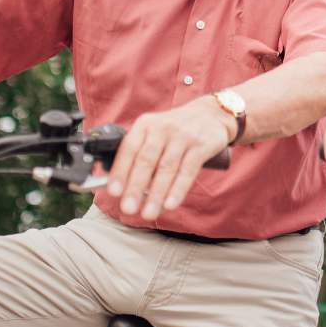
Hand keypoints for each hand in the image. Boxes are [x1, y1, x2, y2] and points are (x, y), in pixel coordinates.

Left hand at [105, 97, 233, 219]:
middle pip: (146, 160)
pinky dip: (178, 189)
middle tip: (128, 208)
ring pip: (166, 168)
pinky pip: (187, 171)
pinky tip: (170, 204)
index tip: (113, 192)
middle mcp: (162, 128)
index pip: (128, 149)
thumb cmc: (175, 130)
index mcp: (145, 124)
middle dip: (135, 187)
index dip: (120, 171)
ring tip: (148, 213)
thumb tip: (121, 186)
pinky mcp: (201, 146)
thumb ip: (139, 153)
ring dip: (156, 194)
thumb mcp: (154, 132)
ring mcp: (183, 136)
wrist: (211, 113)